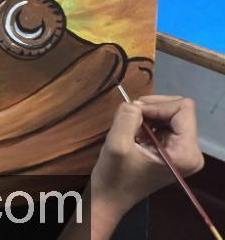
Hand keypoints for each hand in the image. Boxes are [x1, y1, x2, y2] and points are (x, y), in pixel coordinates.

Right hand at [91, 95, 203, 233]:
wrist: (111, 197)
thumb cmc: (114, 176)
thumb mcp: (117, 144)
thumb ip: (127, 117)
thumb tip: (134, 103)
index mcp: (185, 153)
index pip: (182, 109)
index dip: (156, 105)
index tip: (134, 113)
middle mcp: (191, 151)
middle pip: (178, 109)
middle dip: (151, 108)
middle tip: (129, 118)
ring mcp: (184, 151)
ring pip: (170, 113)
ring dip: (148, 114)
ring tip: (131, 128)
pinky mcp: (174, 149)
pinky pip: (164, 122)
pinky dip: (147, 121)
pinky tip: (135, 133)